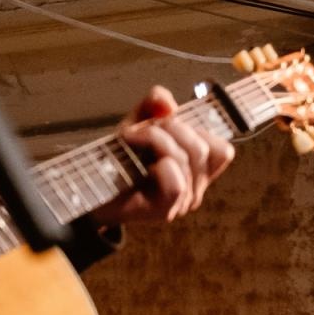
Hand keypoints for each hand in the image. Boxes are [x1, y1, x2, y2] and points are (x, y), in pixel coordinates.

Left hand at [90, 86, 235, 227]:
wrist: (90, 187)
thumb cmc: (118, 158)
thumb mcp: (137, 121)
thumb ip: (154, 103)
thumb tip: (167, 104)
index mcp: (196, 170)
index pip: (223, 151)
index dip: (200, 129)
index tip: (169, 124)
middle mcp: (194, 188)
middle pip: (202, 147)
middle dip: (171, 127)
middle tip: (141, 128)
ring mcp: (182, 202)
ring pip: (186, 158)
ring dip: (156, 139)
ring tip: (130, 139)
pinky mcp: (165, 210)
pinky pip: (176, 182)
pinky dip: (157, 162)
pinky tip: (137, 164)